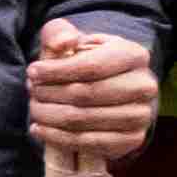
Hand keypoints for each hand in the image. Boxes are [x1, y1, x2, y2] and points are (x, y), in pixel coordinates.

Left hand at [27, 19, 155, 176]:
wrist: (114, 89)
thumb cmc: (88, 62)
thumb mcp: (74, 40)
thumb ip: (60, 33)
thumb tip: (64, 43)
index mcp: (134, 55)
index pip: (91, 66)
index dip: (57, 71)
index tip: (32, 72)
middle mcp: (145, 86)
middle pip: (86, 95)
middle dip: (50, 94)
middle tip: (31, 92)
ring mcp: (142, 115)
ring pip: (84, 120)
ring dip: (50, 116)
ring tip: (34, 108)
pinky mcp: (133, 139)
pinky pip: (89, 143)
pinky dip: (58, 138)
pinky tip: (40, 128)